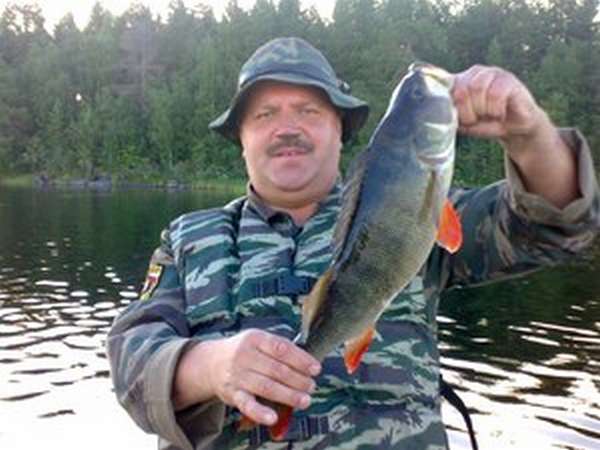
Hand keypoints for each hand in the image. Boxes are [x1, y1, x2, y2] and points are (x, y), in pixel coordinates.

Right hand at [172, 329, 320, 425]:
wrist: (211, 363)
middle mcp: (245, 355)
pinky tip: (273, 418)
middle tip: (312, 386)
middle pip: (276, 369)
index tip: (316, 368)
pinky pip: (247, 404)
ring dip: (288, 395)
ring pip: (266, 386)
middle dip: (298, 379)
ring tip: (304, 400)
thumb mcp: (259, 340)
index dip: (301, 359)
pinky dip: (260, 412)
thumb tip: (308, 362)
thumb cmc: (244, 351)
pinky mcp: (232, 394)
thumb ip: (280, 348)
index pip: (282, 348)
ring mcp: (238, 375)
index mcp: (255, 338)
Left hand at [452, 65, 546, 144]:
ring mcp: (491, 73)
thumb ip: (450, 116)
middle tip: (477, 120)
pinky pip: (495, 93)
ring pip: (477, 88)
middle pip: (460, 90)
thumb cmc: (487, 123)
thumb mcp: (464, 124)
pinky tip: (499, 114)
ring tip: (489, 116)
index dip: (450, 106)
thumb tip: (440, 113)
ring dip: (482, 110)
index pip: (444, 86)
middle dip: (467, 112)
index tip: (459, 119)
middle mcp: (474, 73)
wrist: (514, 128)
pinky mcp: (508, 78)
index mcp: (459, 81)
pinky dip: (495, 110)